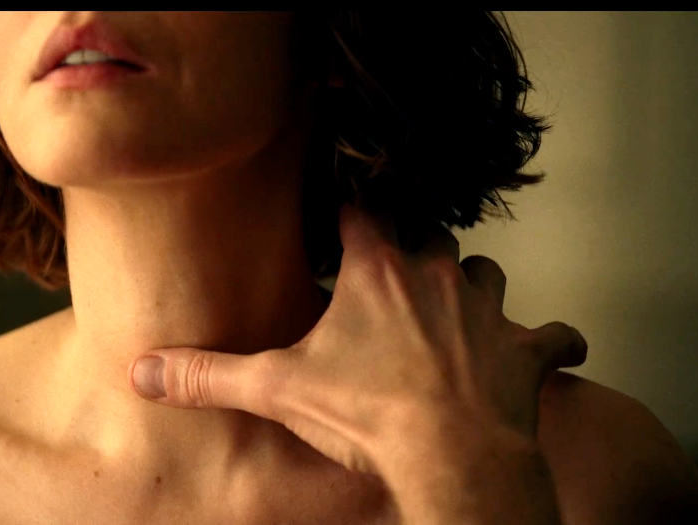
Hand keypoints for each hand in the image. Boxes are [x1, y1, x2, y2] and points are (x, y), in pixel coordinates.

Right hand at [128, 204, 585, 521]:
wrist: (452, 455)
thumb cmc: (369, 414)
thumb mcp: (276, 389)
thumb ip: (209, 374)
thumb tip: (143, 370)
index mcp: (377, 271)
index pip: (362, 209)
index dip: (352, 205)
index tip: (345, 205)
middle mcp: (437, 276)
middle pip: (429, 234)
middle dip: (412, 246)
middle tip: (394, 268)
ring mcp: (490, 311)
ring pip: (487, 272)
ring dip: (473, 286)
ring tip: (456, 308)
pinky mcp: (527, 352)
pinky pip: (554, 336)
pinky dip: (550, 342)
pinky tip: (548, 349)